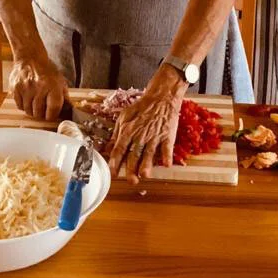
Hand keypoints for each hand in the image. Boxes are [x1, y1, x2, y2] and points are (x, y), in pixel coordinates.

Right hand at [10, 58, 67, 121]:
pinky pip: (19, 106)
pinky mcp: (15, 88)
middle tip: (43, 109)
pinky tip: (28, 99)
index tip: (51, 115)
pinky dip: (24, 106)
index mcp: (53, 85)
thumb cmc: (47, 71)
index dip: (53, 115)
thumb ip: (64, 98)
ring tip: (35, 102)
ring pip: (28, 111)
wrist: (30, 58)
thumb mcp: (60, 81)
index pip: (53, 109)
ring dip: (32, 110)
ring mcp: (26, 88)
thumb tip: (68, 112)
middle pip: (39, 113)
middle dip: (42, 114)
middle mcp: (39, 87)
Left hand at [108, 63, 187, 183]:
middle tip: (130, 180)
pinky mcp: (168, 135)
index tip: (113, 173)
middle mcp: (141, 134)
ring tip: (144, 175)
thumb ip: (117, 133)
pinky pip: (167, 147)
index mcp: (128, 130)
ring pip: (150, 153)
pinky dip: (167, 156)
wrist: (162, 96)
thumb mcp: (125, 116)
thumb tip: (109, 147)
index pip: (119, 148)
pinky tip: (166, 165)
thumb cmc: (142, 106)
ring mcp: (155, 135)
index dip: (115, 162)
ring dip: (147, 165)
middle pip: (134, 154)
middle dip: (131, 169)